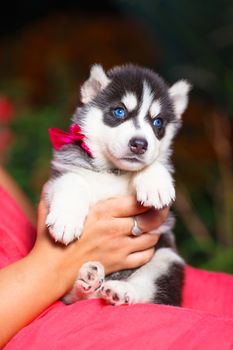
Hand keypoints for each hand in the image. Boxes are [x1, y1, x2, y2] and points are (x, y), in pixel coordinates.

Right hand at [34, 195, 168, 293]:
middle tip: (162, 210)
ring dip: (155, 231)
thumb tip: (58, 179)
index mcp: (101, 212)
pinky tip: (145, 245)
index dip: (149, 199)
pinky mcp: (119, 263)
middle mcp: (114, 229)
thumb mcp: (55, 209)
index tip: (152, 196)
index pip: (136, 203)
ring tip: (153, 227)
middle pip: (149, 219)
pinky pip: (144, 256)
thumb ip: (61, 193)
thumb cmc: (52, 238)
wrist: (51, 269)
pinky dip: (149, 250)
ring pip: (150, 237)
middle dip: (160, 213)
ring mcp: (119, 248)